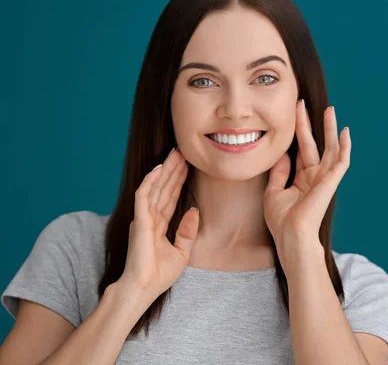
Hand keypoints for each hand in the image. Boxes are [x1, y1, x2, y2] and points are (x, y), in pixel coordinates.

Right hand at [119, 148, 199, 300]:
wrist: (143, 289)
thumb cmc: (158, 275)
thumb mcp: (182, 252)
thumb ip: (187, 231)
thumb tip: (194, 211)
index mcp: (159, 225)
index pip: (171, 197)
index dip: (179, 181)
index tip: (188, 165)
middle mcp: (150, 218)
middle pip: (164, 188)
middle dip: (173, 169)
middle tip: (182, 151)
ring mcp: (143, 218)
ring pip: (155, 187)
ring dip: (165, 170)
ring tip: (175, 153)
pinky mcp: (139, 221)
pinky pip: (144, 196)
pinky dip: (150, 181)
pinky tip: (159, 168)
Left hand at [264, 99, 350, 250]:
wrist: (291, 236)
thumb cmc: (282, 220)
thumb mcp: (274, 192)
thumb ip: (279, 172)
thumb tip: (281, 154)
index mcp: (303, 179)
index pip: (302, 150)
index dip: (298, 131)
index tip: (293, 113)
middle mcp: (315, 176)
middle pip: (315, 144)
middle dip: (310, 123)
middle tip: (304, 103)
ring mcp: (324, 179)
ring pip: (330, 148)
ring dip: (330, 129)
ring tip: (330, 110)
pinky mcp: (331, 182)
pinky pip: (341, 162)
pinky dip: (345, 147)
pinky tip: (346, 132)